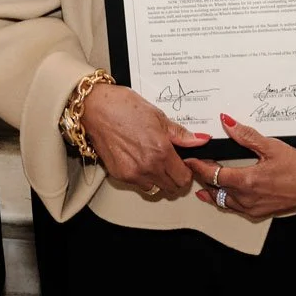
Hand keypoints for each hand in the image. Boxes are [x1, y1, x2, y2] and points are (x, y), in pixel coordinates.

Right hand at [80, 82, 207, 199]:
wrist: (95, 108)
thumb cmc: (123, 106)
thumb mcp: (158, 116)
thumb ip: (180, 134)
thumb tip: (200, 140)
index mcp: (161, 151)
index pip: (183, 178)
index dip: (187, 171)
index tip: (185, 163)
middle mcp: (147, 167)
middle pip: (172, 188)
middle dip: (176, 177)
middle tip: (173, 162)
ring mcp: (131, 174)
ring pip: (155, 188)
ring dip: (159, 179)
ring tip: (155, 160)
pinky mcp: (118, 175)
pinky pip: (138, 184)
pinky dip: (142, 177)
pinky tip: (139, 159)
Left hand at [187, 114, 295, 222]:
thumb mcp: (272, 146)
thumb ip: (246, 135)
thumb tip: (227, 122)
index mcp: (248, 182)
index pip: (214, 174)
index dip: (198, 166)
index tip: (189, 159)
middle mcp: (248, 199)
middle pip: (215, 189)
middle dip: (203, 178)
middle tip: (192, 167)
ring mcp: (254, 208)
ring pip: (224, 202)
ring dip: (212, 192)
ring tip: (202, 185)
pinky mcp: (261, 212)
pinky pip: (236, 208)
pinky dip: (226, 200)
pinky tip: (225, 195)